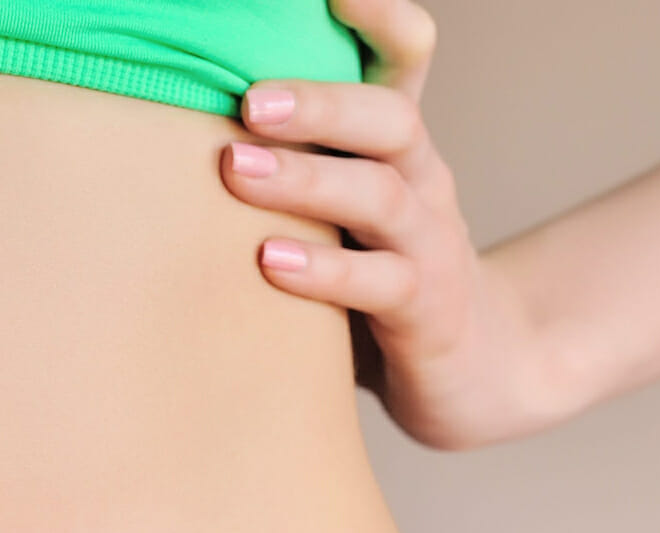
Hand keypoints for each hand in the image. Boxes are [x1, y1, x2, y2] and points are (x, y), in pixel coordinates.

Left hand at [219, 0, 559, 449]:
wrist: (483, 371)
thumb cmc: (382, 280)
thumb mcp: (342, 213)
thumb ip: (290, 169)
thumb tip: (175, 132)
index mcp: (397, 149)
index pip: (404, 61)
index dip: (381, 19)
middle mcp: (422, 182)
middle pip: (388, 117)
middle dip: (319, 102)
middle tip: (248, 99)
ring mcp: (430, 245)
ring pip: (379, 194)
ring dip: (305, 179)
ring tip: (235, 170)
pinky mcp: (427, 311)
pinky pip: (380, 282)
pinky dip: (324, 271)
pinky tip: (270, 261)